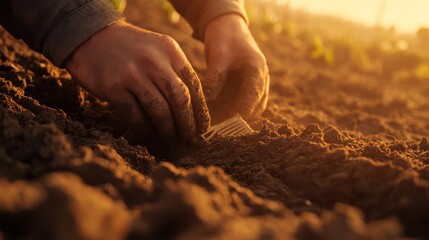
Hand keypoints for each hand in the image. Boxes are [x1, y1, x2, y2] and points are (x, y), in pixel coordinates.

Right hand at [65, 20, 209, 141]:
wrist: (92, 36)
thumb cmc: (131, 49)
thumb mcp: (158, 49)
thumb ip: (175, 70)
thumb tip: (193, 106)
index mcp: (170, 50)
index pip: (193, 85)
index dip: (200, 109)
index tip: (202, 126)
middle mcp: (153, 60)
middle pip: (179, 99)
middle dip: (187, 123)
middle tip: (190, 138)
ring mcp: (132, 73)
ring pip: (159, 110)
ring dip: (167, 129)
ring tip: (170, 137)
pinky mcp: (113, 87)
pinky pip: (135, 115)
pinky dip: (144, 128)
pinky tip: (148, 133)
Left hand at [203, 14, 269, 122]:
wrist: (225, 25)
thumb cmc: (224, 37)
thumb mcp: (218, 57)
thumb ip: (214, 80)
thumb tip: (207, 103)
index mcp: (257, 70)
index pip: (254, 95)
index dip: (244, 109)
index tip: (232, 122)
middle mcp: (260, 79)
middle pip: (255, 105)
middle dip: (240, 117)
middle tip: (221, 128)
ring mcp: (252, 84)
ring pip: (248, 107)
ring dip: (235, 116)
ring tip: (217, 126)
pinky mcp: (243, 87)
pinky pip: (239, 103)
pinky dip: (230, 110)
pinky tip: (216, 117)